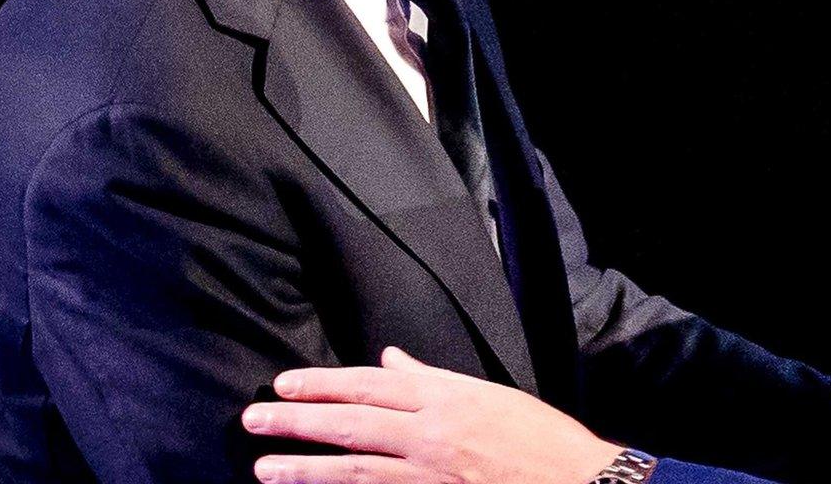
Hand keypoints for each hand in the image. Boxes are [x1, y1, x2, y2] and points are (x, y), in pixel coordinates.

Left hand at [244, 346, 622, 483]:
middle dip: (299, 420)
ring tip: (265, 468)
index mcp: (446, 396)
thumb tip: (388, 359)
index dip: (323, 382)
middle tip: (254, 418)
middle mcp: (433, 432)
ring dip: (306, 469)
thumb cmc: (537, 436)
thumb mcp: (487, 394)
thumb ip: (431, 378)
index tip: (284, 383)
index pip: (370, 384)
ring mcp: (431, 473)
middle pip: (352, 422)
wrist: (576, 481)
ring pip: (355, 469)